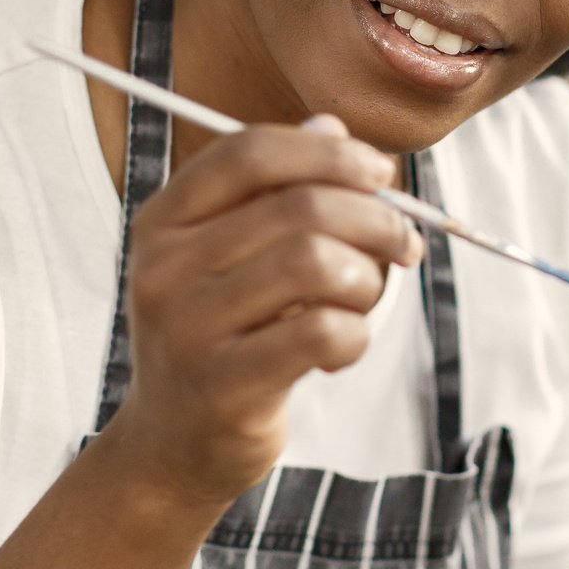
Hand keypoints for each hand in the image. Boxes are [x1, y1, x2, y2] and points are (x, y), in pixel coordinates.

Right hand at [107, 115, 423, 511]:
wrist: (173, 445)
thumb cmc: (222, 336)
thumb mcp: (230, 257)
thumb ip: (277, 191)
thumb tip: (331, 124)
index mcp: (165, 221)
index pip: (249, 152)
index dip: (329, 152)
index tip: (381, 174)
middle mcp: (164, 268)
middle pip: (298, 205)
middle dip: (374, 220)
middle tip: (403, 246)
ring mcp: (187, 329)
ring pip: (316, 262)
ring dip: (367, 279)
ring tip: (364, 300)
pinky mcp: (222, 386)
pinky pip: (322, 333)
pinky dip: (355, 335)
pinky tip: (343, 348)